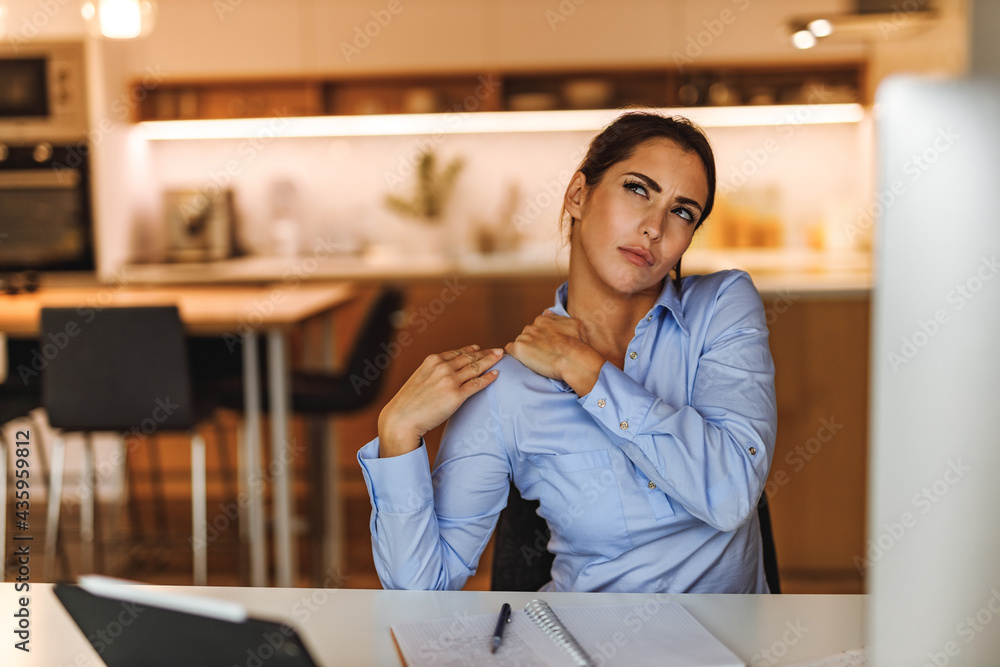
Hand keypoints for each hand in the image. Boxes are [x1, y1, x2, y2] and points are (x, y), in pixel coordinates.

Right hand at [378, 345, 502, 457]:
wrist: (402, 418)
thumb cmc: (409, 402)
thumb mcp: (420, 377)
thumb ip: (433, 371)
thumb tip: (445, 372)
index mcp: (432, 360)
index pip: (457, 352)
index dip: (471, 350)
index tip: (480, 348)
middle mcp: (442, 367)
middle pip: (470, 358)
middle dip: (485, 353)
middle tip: (498, 350)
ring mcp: (450, 381)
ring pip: (476, 367)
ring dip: (490, 361)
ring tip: (500, 357)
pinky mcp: (456, 396)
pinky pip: (477, 384)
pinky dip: (488, 378)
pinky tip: (496, 374)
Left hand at [504, 310, 603, 394]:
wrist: (574, 360)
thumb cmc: (578, 343)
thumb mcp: (573, 323)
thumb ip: (557, 317)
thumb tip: (546, 312)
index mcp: (543, 320)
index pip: (536, 328)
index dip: (541, 339)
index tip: (548, 347)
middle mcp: (532, 326)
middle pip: (527, 335)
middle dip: (533, 344)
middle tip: (543, 355)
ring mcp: (524, 337)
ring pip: (520, 343)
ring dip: (525, 351)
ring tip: (537, 360)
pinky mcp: (519, 349)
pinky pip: (509, 350)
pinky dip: (514, 355)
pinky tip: (524, 361)